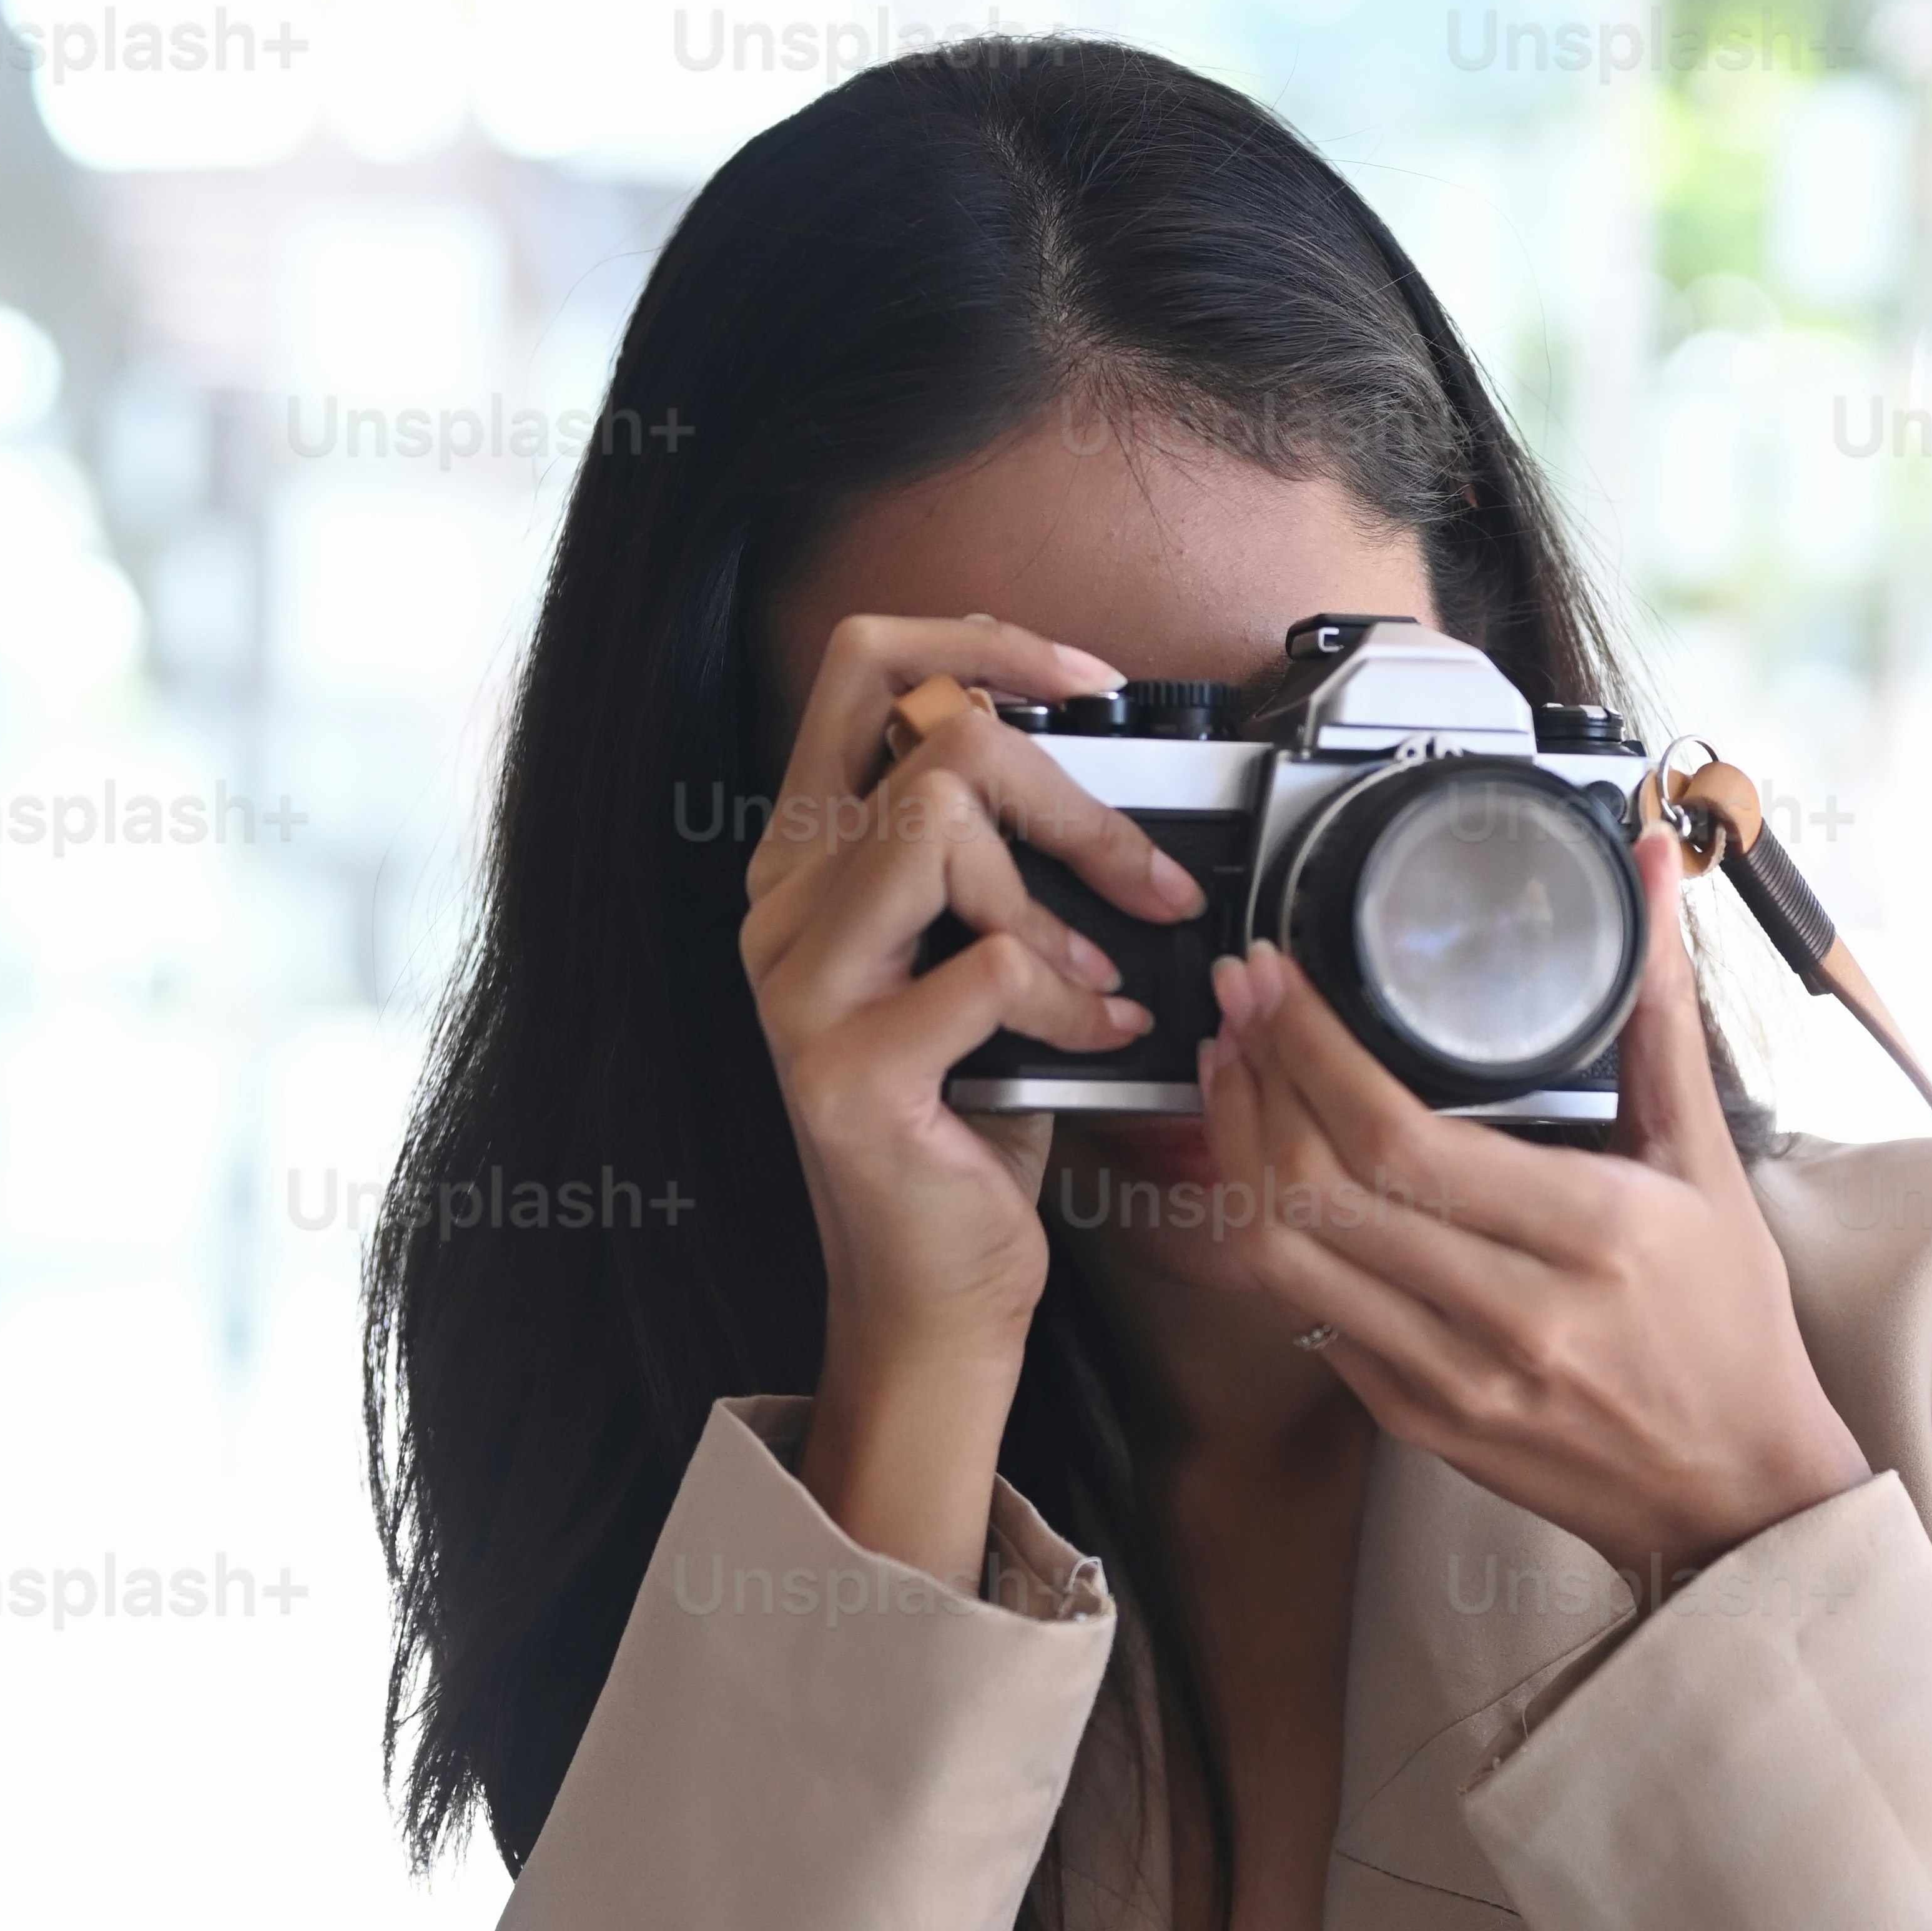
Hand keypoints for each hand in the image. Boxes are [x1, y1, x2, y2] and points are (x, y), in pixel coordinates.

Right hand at [740, 609, 1204, 1579]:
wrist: (934, 1288)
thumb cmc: (971, 1118)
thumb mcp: (980, 956)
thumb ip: (997, 858)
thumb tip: (1104, 762)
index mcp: (807, 861)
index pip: (861, 666)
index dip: (981, 641)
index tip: (1088, 679)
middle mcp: (781, 907)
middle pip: (932, 741)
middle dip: (1073, 797)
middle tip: (1150, 879)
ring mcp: (799, 987)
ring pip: (939, 827)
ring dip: (1060, 897)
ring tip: (1103, 973)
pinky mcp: (845, 1068)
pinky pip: (987, 965)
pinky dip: (1069, 997)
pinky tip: (1099, 1038)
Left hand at [1193, 829, 1868, 1595]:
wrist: (1735, 1488)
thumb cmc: (1728, 1321)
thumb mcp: (1707, 1162)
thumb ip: (1658, 1010)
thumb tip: (1652, 864)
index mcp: (1590, 1236)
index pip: (1402, 1140)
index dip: (1312, 1052)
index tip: (1275, 980)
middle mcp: (1511, 1316)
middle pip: (1322, 1192)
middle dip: (1256, 1081)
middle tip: (1237, 1005)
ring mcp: (1452, 1380)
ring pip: (1287, 1261)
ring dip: (1236, 1155)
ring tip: (1230, 1074)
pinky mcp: (1416, 1421)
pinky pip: (1309, 1318)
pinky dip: (1272, 1235)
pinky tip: (1264, 1170)